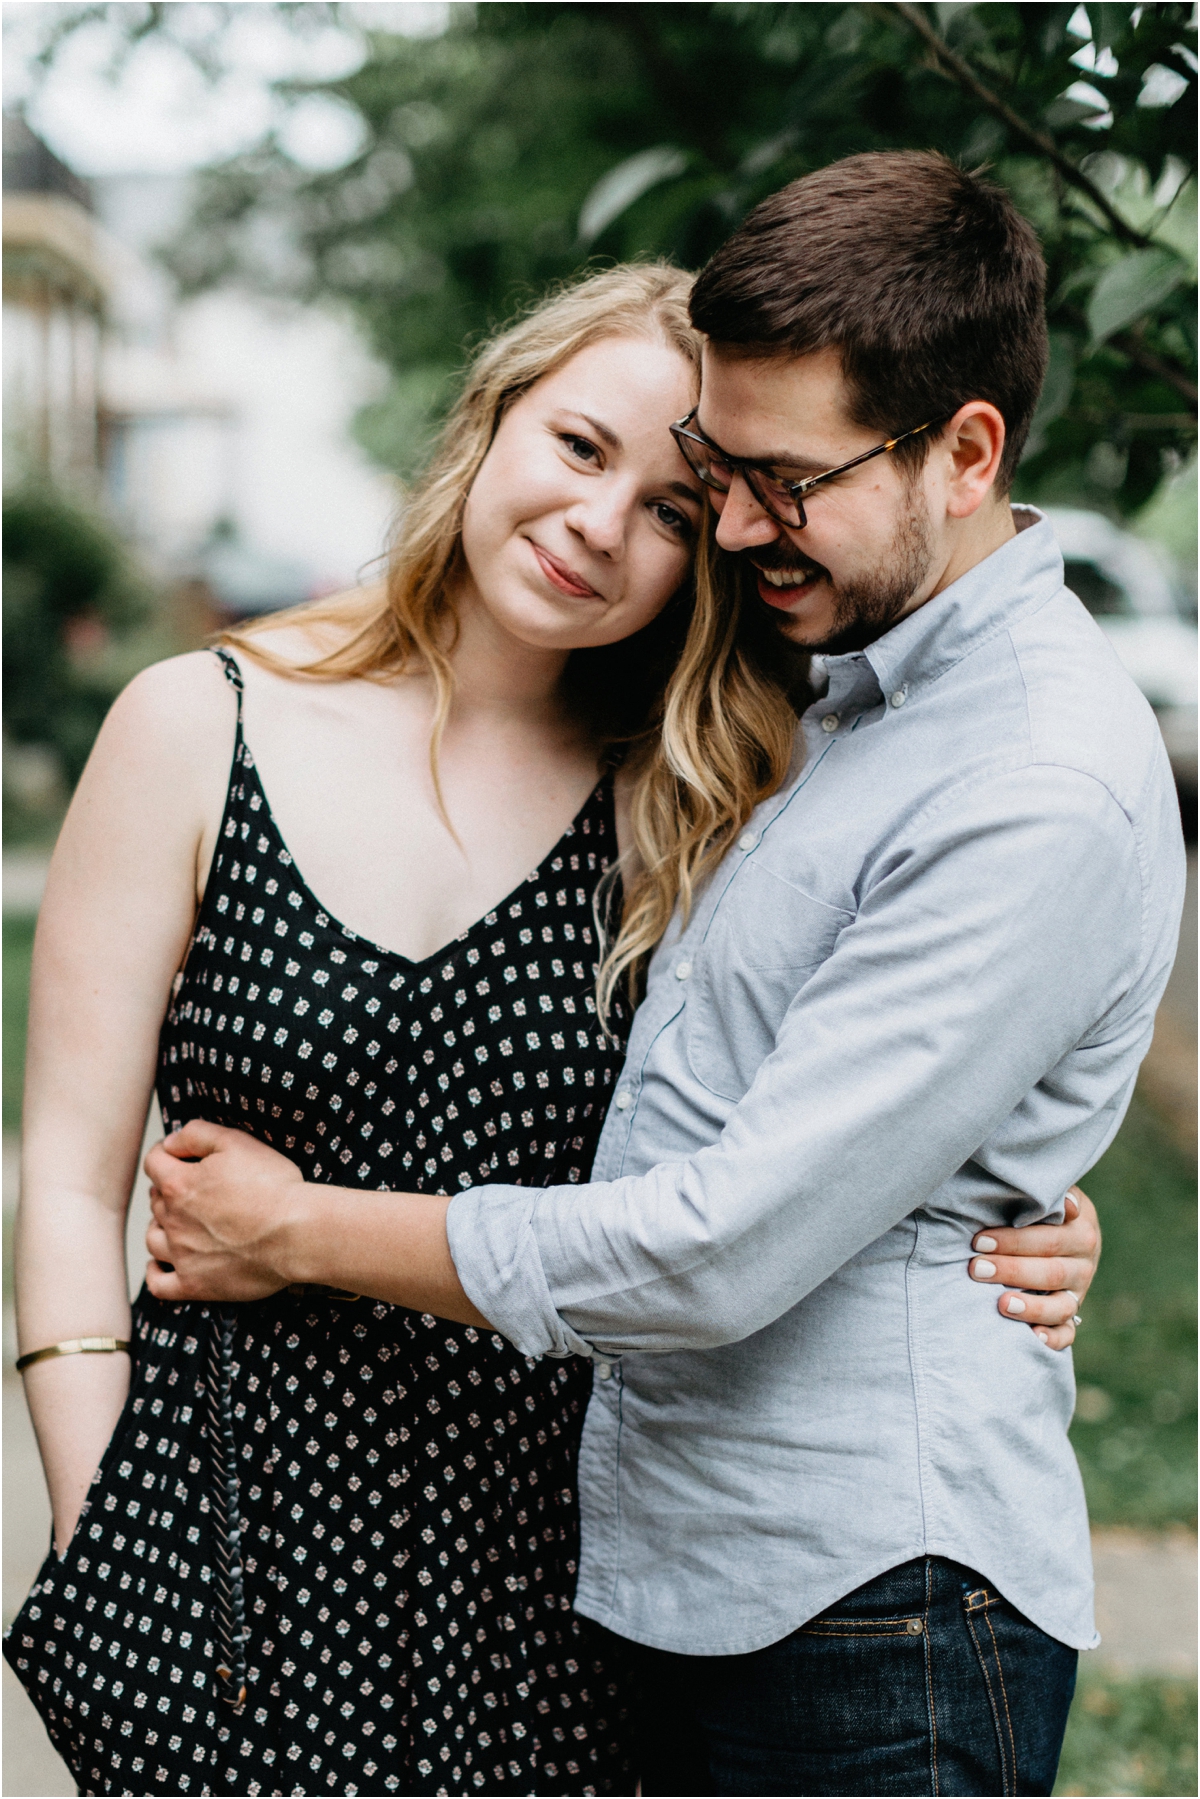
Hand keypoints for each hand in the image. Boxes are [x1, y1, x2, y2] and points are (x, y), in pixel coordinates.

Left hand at [144, 1120, 304, 1302]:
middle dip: (169, 1189)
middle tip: (194, 1186)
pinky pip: (158, 1284)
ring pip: (153, 1238)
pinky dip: (155, 1272)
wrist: (297, 1234)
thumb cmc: (273, 1187)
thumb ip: (197, 1134)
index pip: (153, 1163)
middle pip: (156, 1200)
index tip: (176, 1154)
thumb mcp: (237, 1142)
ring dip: (161, 1226)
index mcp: (179, 1184)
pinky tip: (162, 1264)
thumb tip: (171, 1141)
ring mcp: (182, 1256)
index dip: (163, 1153)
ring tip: (180, 1222)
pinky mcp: (195, 1284)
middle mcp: (174, 1220)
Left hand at [969, 1187, 1099, 1350]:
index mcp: (1081, 1230)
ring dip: (1032, 1308)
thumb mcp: (1047, 1194)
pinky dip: (1054, 1338)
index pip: (1050, 1239)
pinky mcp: (1071, 1314)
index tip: (979, 1241)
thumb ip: (1048, 1197)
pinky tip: (1034, 1338)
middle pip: (1052, 1272)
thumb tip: (1066, 1204)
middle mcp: (1084, 1263)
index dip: (1014, 1241)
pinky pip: (1068, 1333)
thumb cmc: (1038, 1206)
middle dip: (1011, 1271)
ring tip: (1002, 1304)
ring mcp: (1079, 1291)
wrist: (1058, 1226)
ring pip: (1062, 1306)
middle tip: (975, 1269)